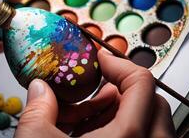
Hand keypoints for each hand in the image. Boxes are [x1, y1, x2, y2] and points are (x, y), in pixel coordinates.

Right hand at [15, 50, 175, 136]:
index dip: (120, 63)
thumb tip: (39, 87)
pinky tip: (84, 130)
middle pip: (150, 101)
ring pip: (146, 121)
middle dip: (120, 88)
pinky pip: (137, 137)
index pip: (143, 84)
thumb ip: (38, 109)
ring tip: (85, 112)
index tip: (101, 59)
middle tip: (96, 86)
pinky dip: (114, 127)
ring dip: (115, 109)